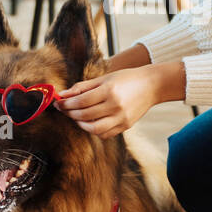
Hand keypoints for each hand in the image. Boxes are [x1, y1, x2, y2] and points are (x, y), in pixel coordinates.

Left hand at [54, 63, 184, 137]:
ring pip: (93, 129)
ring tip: (76, 116)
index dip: (66, 104)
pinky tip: (90, 121)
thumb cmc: (126, 78)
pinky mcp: (125, 126)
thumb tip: (62, 95)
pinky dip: (93, 130)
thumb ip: (82, 87)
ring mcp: (121, 118)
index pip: (80, 101)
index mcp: (109, 91)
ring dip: (80, 124)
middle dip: (70, 113)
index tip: (58, 103)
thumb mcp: (104, 78)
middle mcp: (115, 106)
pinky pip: (104, 134)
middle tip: (64, 109)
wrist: (152, 85)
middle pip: (85, 115)